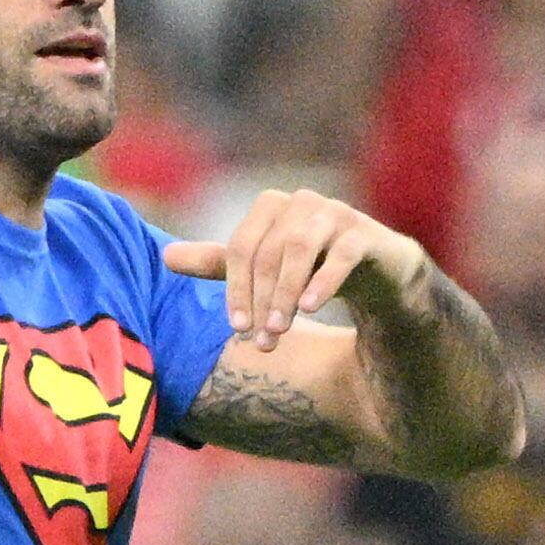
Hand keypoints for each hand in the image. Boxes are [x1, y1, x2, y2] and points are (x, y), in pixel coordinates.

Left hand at [165, 189, 429, 351]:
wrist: (380, 276)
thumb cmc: (313, 269)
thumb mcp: (263, 269)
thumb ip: (218, 262)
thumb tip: (165, 257)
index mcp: (272, 207)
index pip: (242, 247)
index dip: (236, 289)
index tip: (238, 329)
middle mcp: (303, 203)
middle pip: (270, 251)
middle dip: (262, 300)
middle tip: (262, 342)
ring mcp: (337, 214)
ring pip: (301, 248)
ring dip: (287, 292)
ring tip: (281, 329)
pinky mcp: (368, 234)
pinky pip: (344, 252)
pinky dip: (325, 279)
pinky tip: (311, 308)